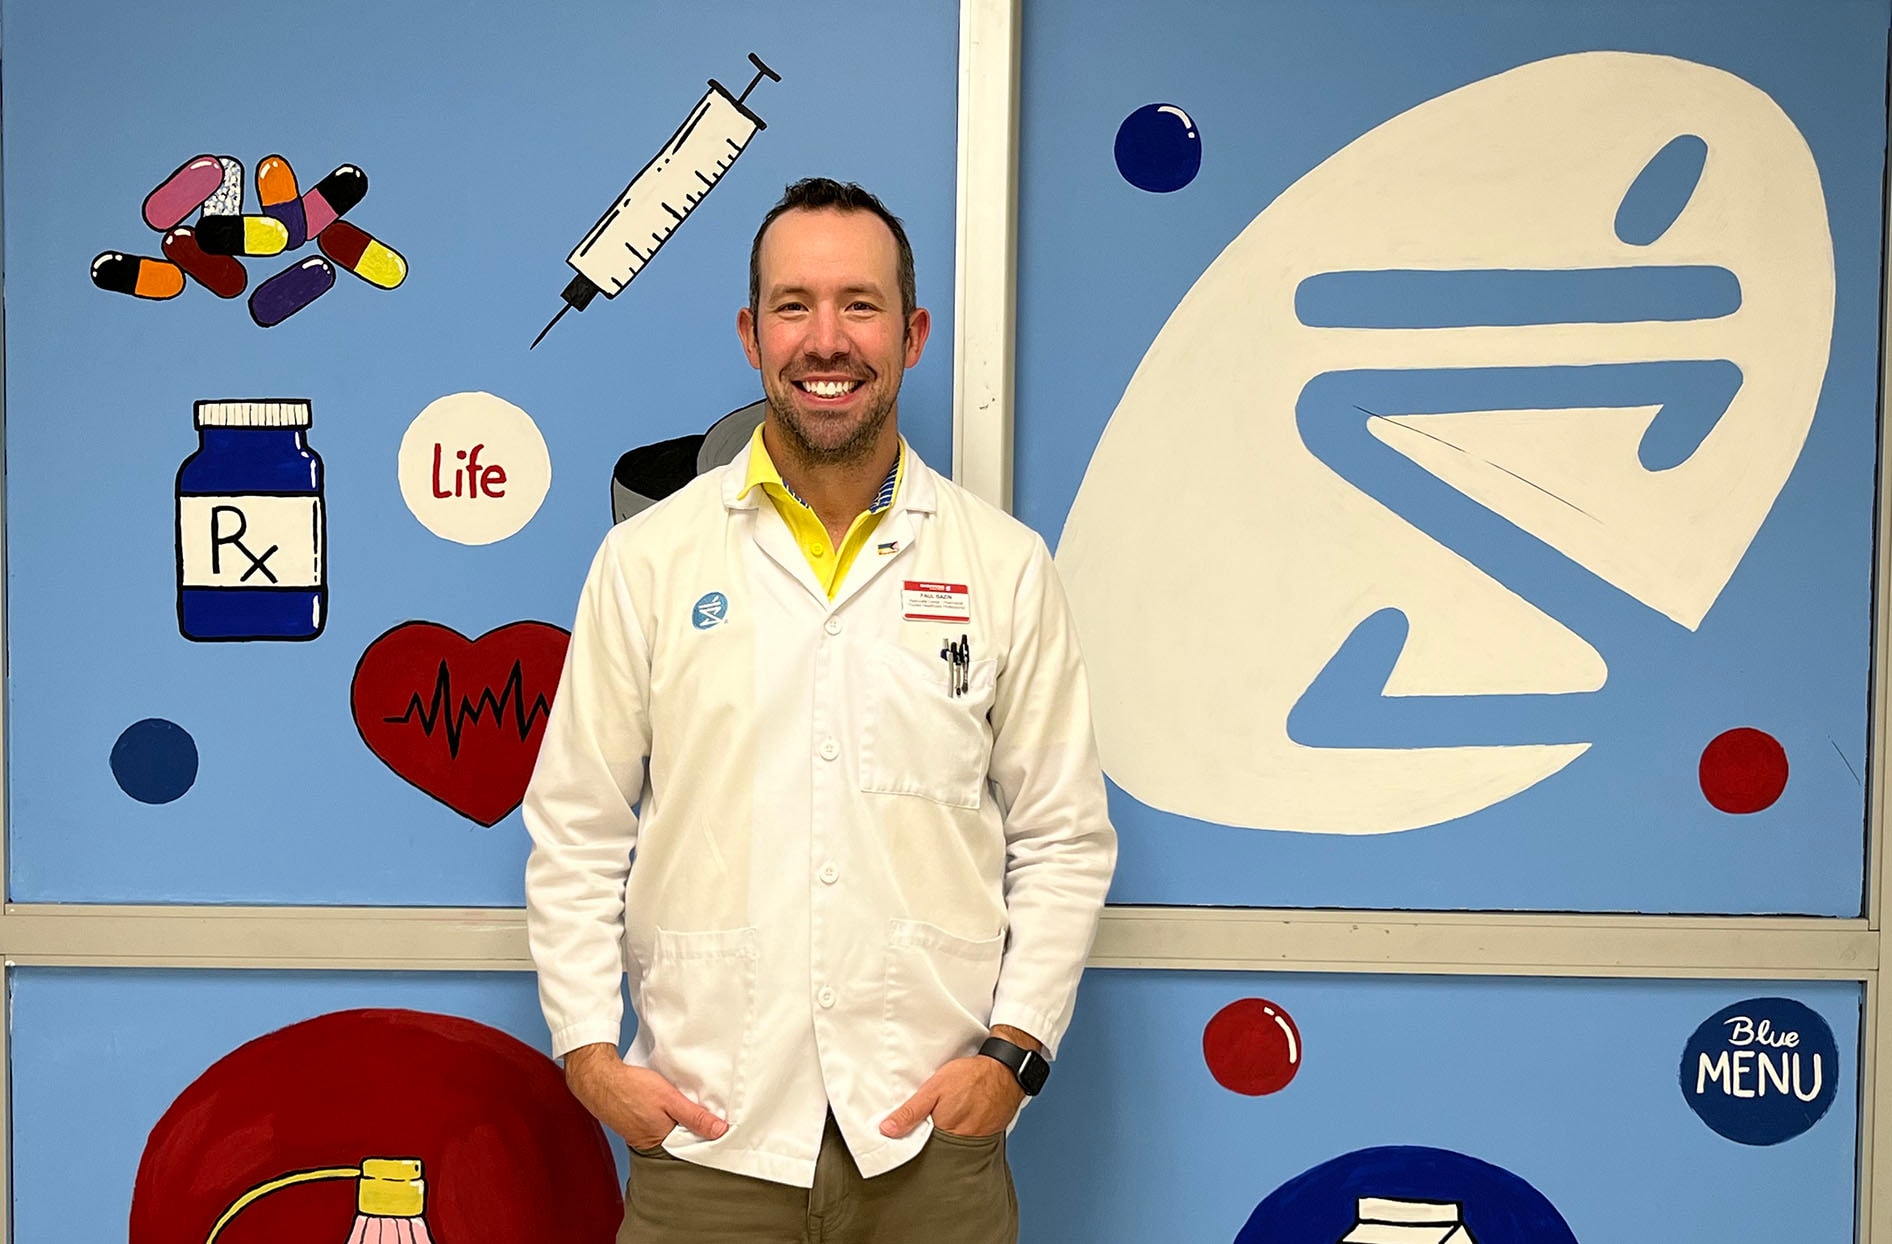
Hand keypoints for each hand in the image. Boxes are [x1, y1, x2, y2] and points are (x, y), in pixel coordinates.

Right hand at [563, 1043, 727, 1149]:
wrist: (597, 1078)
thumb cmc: (631, 1087)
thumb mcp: (670, 1099)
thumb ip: (694, 1117)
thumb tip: (720, 1131)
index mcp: (661, 1142)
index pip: (692, 1145)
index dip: (706, 1133)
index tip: (720, 1123)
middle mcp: (650, 1144)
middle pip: (680, 1139)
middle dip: (691, 1126)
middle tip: (702, 1109)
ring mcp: (639, 1135)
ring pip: (667, 1130)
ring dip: (676, 1119)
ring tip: (683, 1103)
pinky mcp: (632, 1126)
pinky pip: (655, 1124)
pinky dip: (663, 1115)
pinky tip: (664, 1103)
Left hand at [880, 1052, 1023, 1138]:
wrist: (1005, 1071)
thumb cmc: (970, 1077)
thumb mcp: (934, 1088)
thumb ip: (911, 1111)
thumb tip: (887, 1130)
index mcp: (943, 1133)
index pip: (919, 1149)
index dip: (909, 1144)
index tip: (899, 1140)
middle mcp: (960, 1143)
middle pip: (936, 1151)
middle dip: (927, 1144)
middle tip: (920, 1130)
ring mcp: (975, 1142)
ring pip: (952, 1148)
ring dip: (944, 1140)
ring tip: (940, 1123)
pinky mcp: (987, 1138)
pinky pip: (968, 1143)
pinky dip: (960, 1136)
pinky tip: (957, 1122)